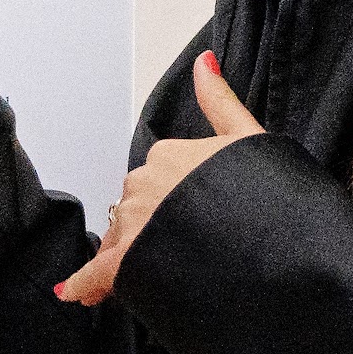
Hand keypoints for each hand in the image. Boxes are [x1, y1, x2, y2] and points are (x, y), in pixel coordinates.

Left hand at [56, 52, 263, 304]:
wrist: (279, 248)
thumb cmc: (270, 196)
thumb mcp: (251, 139)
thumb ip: (220, 101)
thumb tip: (203, 60)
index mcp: (168, 155)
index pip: (156, 180)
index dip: (167, 204)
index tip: (180, 222)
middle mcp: (144, 184)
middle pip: (135, 210)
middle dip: (149, 231)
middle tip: (176, 255)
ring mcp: (135, 223)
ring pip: (120, 238)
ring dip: (127, 255)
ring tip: (147, 278)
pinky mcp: (127, 262)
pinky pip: (98, 273)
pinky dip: (84, 284)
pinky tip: (73, 293)